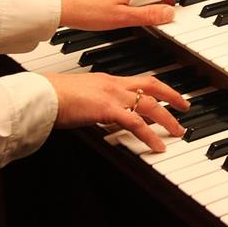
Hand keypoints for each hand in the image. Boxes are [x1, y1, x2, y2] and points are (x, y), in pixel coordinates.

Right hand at [44, 71, 189, 151]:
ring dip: (167, 119)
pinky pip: (136, 123)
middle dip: (171, 96)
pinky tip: (158, 146)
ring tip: (178, 131)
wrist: (42, 94)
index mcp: (108, 80)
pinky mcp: (108, 109)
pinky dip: (150, 136)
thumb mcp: (81, 96)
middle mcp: (114, 84)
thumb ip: (95, 102)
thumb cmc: (53, 96)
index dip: (157, 88)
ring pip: (149, 105)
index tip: (168, 94)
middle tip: (184, 106)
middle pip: (152, 86)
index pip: (140, 81)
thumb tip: (100, 112)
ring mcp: (113, 96)